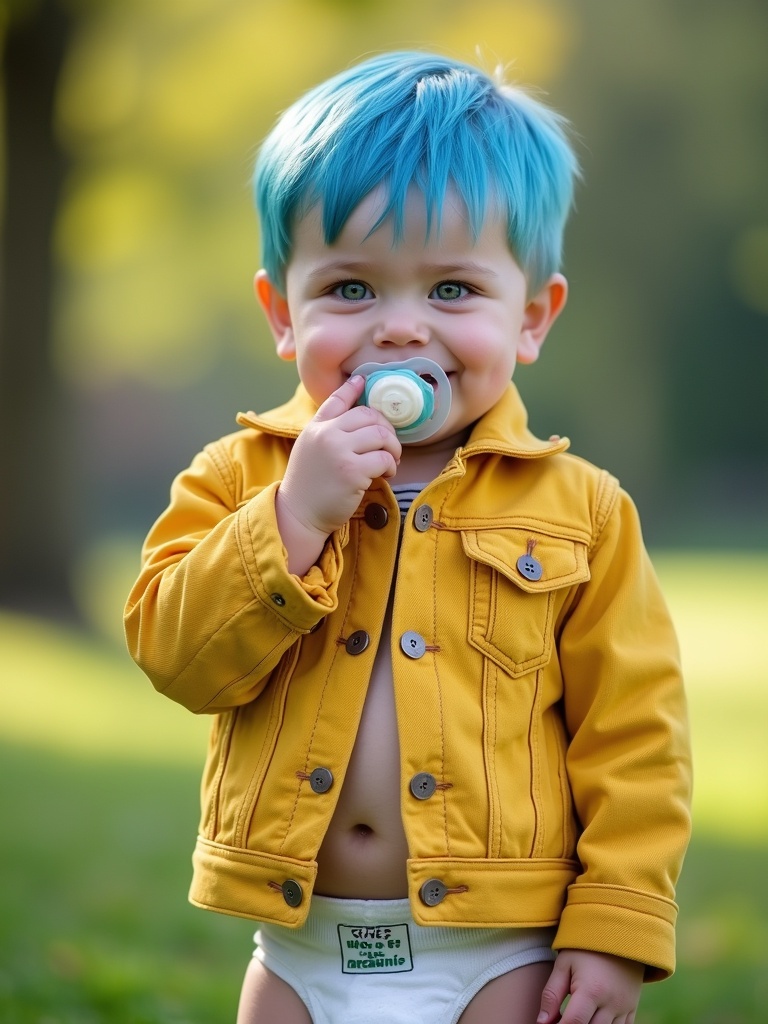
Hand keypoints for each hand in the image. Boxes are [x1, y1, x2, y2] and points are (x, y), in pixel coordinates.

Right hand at [276, 375, 400, 574]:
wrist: (298, 515)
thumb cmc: (308, 486)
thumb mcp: (309, 449)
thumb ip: (326, 430)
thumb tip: (353, 412)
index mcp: (315, 428)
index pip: (337, 399)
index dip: (353, 388)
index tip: (363, 380)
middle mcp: (326, 435)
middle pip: (369, 415)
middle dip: (386, 430)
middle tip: (389, 447)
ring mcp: (339, 452)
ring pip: (381, 435)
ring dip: (393, 449)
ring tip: (390, 462)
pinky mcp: (352, 471)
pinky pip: (384, 459)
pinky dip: (391, 466)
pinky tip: (386, 475)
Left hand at [537, 949, 643, 1023]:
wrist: (617, 933)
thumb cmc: (585, 947)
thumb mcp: (564, 964)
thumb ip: (551, 994)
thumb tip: (541, 1022)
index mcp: (592, 990)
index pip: (573, 1023)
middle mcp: (611, 1003)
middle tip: (562, 1017)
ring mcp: (624, 1008)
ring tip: (577, 1015)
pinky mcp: (632, 1009)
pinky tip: (592, 1018)